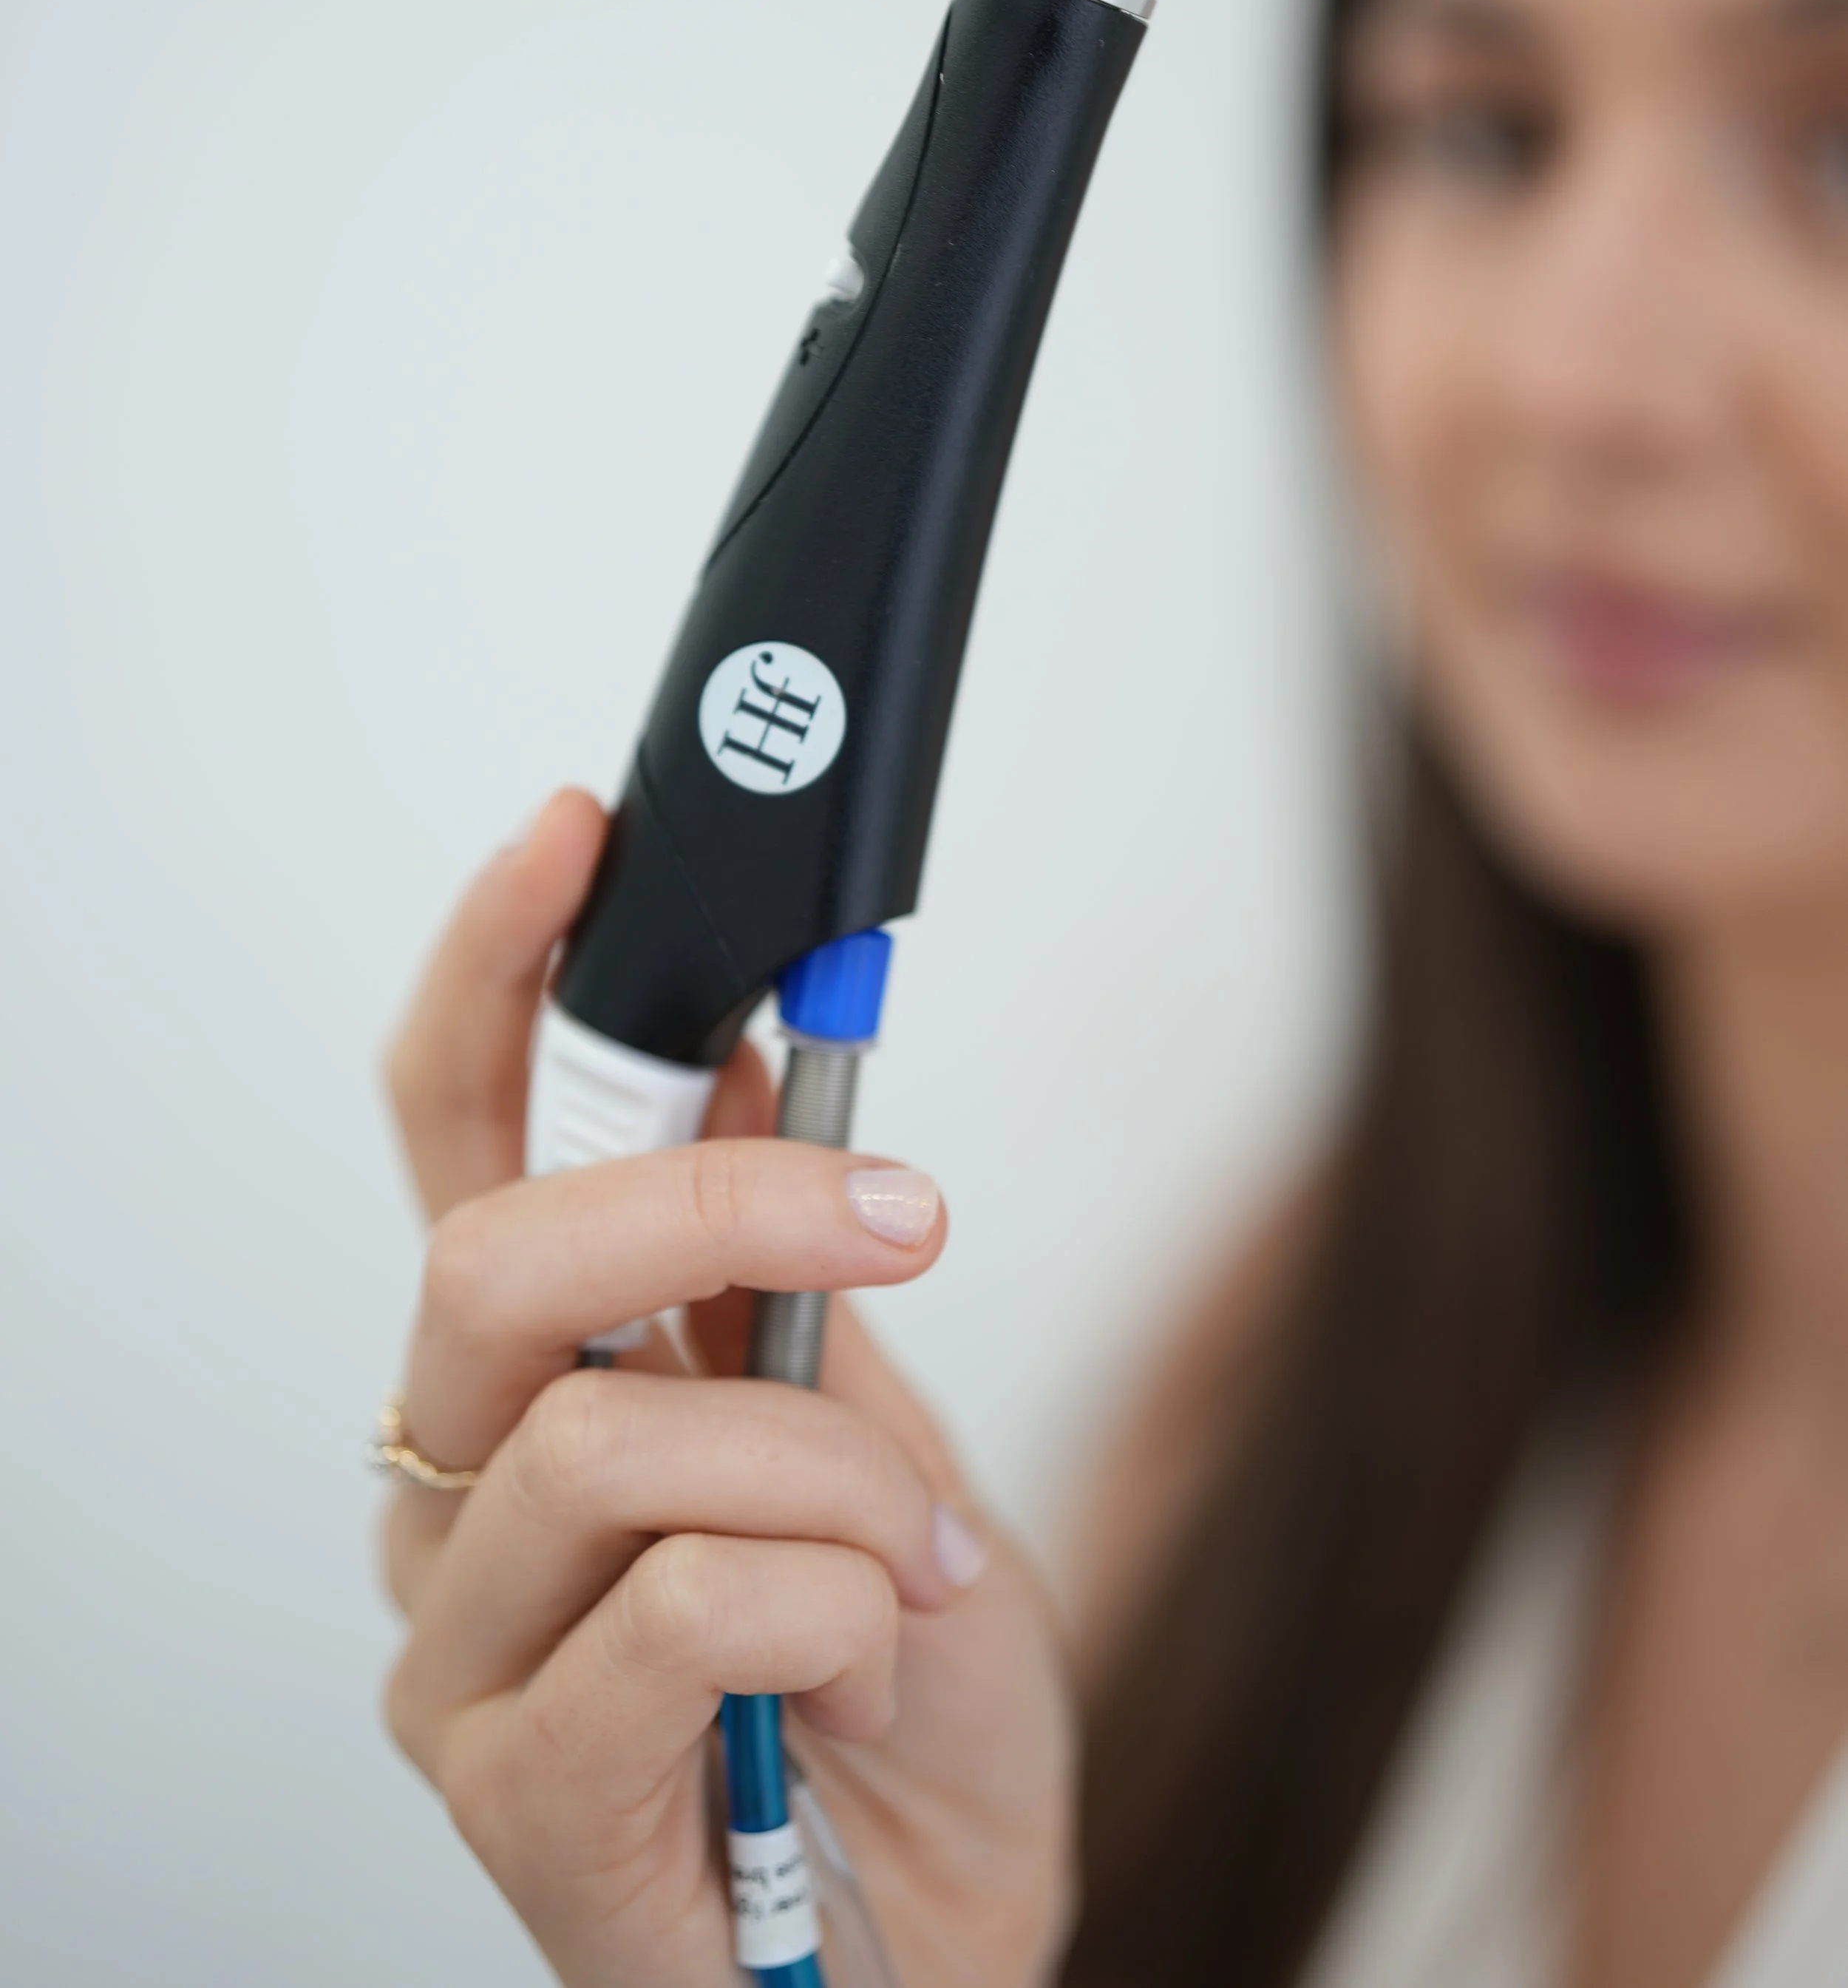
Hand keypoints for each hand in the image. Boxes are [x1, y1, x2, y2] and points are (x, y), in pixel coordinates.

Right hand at [378, 790, 1074, 1987]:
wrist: (939, 1937)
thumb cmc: (890, 1694)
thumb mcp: (873, 1427)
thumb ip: (780, 1265)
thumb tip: (754, 1047)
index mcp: (532, 1383)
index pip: (455, 1137)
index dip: (497, 971)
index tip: (580, 831)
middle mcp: (456, 1498)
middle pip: (496, 1256)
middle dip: (719, 1199)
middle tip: (899, 1205)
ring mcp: (463, 1653)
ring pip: (612, 1437)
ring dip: (828, 1471)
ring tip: (910, 1559)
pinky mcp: (516, 1792)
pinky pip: (679, 1610)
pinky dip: (826, 1608)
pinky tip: (859, 1665)